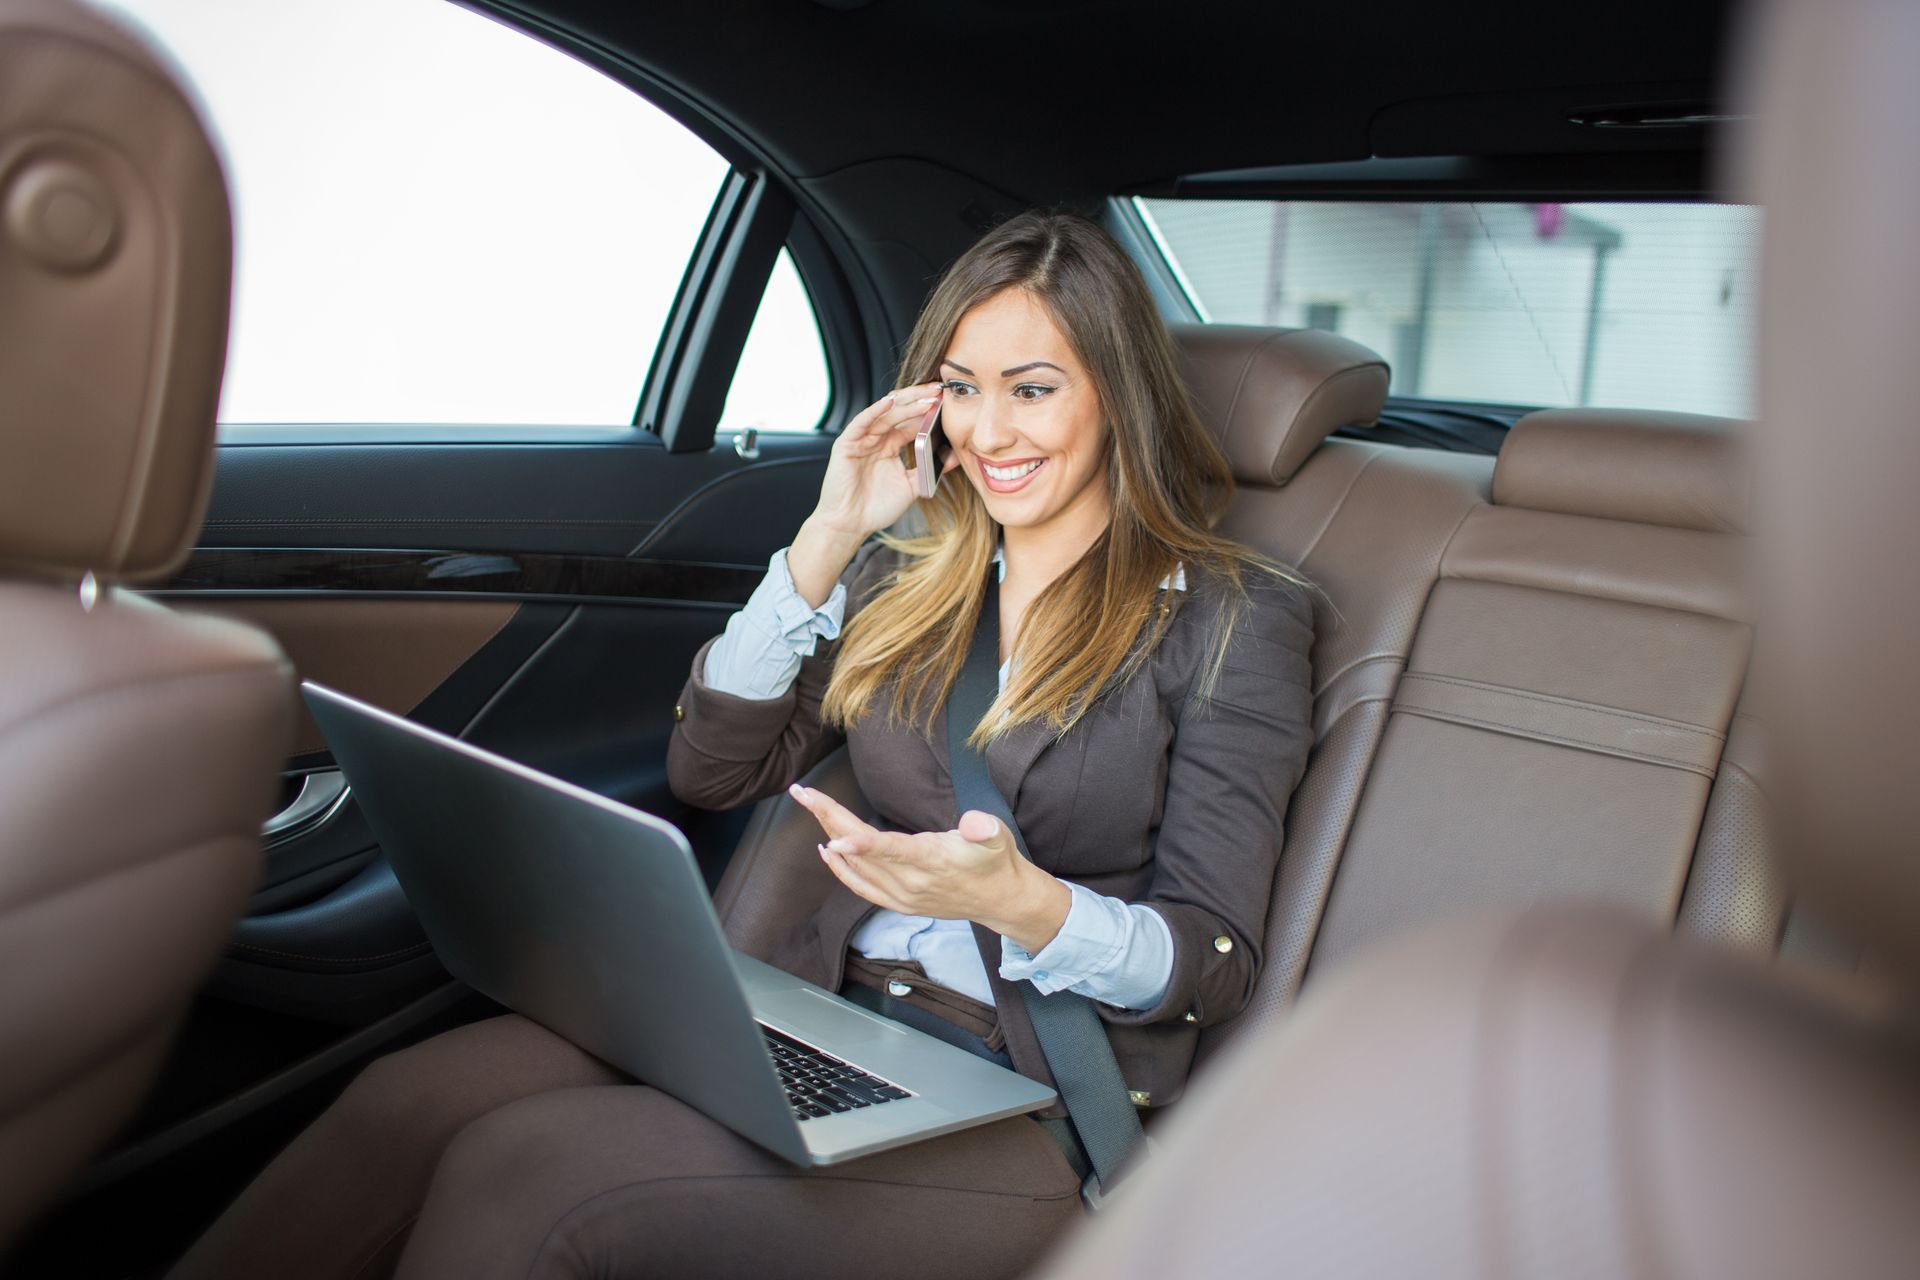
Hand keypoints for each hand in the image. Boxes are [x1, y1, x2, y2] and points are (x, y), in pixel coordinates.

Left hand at [787, 783, 1070, 953]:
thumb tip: (973, 823)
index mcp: (932, 861)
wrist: (1000, 899)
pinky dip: (840, 870)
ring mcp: (901, 896)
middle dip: (829, 818)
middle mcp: (911, 882)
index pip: (892, 851)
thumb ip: (984, 828)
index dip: (862, 844)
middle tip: (802, 792)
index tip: (835, 837)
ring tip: (810, 804)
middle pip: (861, 850)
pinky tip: (826, 850)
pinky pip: (861, 887)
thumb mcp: (998, 836)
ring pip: (856, 865)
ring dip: (829, 833)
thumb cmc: (995, 860)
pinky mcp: (898, 902)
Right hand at [808, 382, 957, 540]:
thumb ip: (930, 471)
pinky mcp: (847, 443)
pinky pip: (862, 422)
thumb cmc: (876, 508)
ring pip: (885, 413)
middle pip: (900, 411)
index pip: (912, 421)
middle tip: (940, 390)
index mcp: (890, 446)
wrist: (850, 525)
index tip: (949, 402)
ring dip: (907, 404)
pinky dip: (875, 410)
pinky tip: (890, 402)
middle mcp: (876, 438)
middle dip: (920, 399)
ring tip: (927, 397)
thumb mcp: (912, 486)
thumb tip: (954, 456)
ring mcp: (861, 439)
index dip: (929, 411)